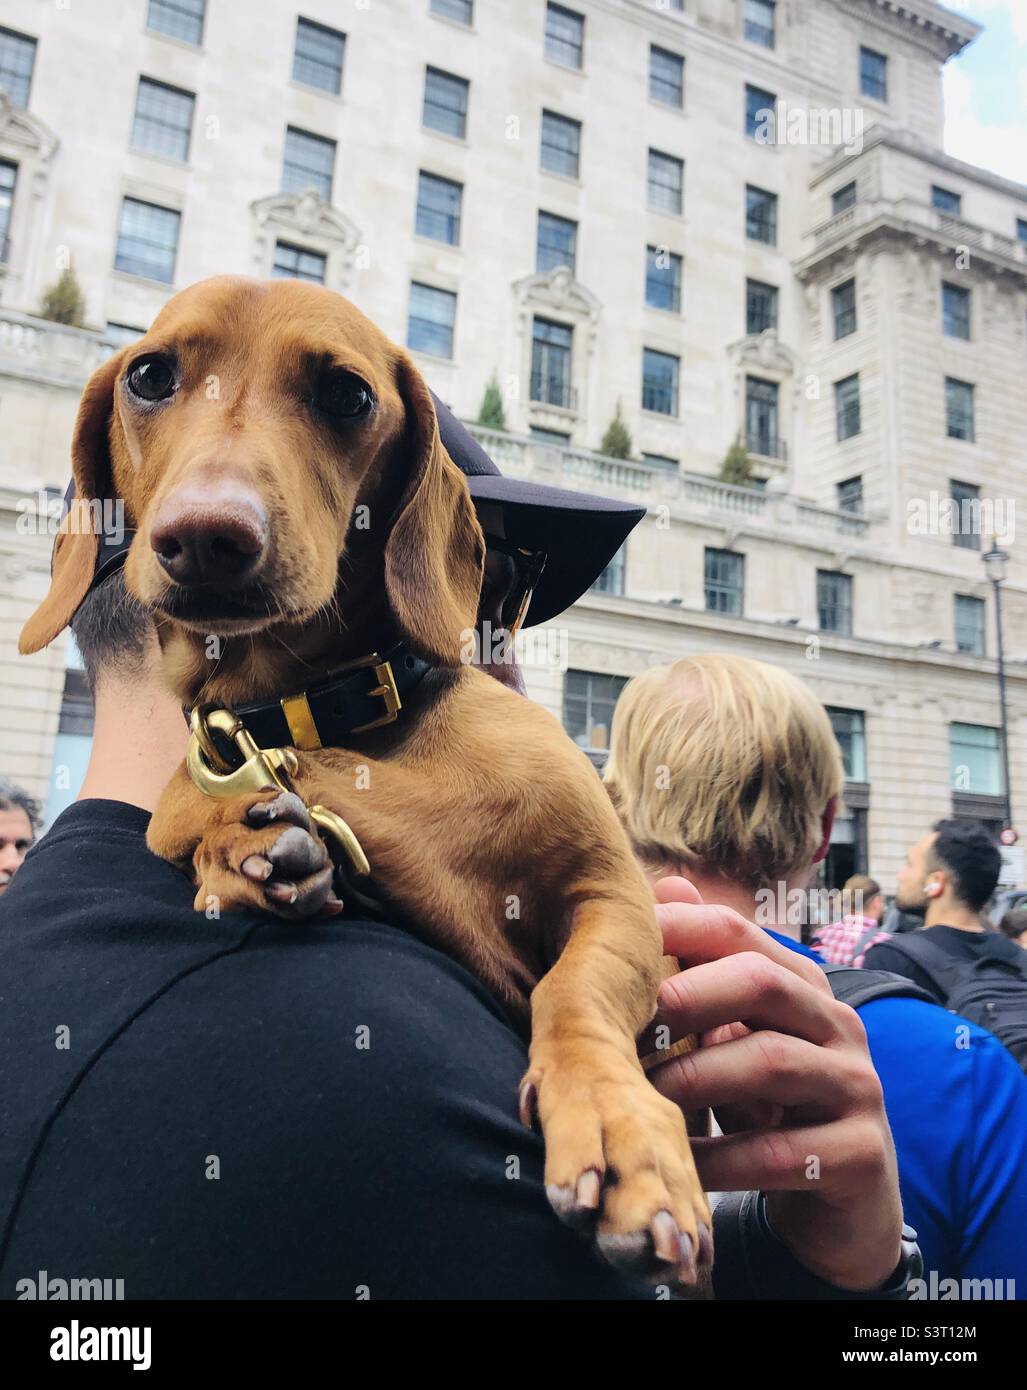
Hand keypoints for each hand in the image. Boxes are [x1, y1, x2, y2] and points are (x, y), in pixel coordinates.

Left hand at [647, 877, 902, 1292]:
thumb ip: (704, 971)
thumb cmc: (774, 1109)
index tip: (615, 944)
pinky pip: (780, 1152)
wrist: (841, 1205)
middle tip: (627, 1022)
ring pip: (771, 1062)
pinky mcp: (862, 1155)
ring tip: (639, 1096)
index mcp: (802, 986)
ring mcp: (857, 1088)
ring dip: (694, 1077)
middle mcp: (838, 1025)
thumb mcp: (736, 1041)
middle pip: (762, 983)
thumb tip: (666, 884)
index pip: (739, 933)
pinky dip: (719, 1159)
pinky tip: (676, 1165)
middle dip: (688, 995)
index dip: (677, 929)